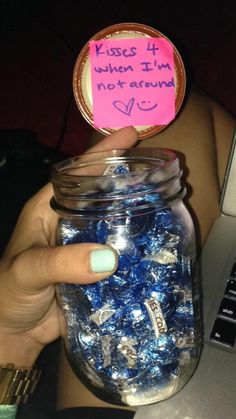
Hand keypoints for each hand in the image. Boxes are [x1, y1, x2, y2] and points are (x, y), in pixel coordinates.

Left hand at [0, 127, 137, 366]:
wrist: (14, 330)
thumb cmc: (9, 293)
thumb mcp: (28, 270)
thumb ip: (60, 263)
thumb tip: (108, 259)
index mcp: (49, 208)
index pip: (77, 172)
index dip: (102, 153)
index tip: (131, 135)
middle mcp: (69, 221)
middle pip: (102, 193)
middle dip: (127, 180)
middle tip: (158, 172)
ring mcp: (84, 244)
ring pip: (114, 221)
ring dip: (135, 213)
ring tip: (164, 203)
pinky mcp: (95, 267)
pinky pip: (120, 251)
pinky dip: (136, 246)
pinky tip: (157, 243)